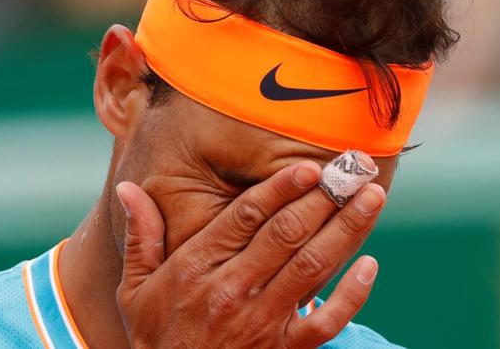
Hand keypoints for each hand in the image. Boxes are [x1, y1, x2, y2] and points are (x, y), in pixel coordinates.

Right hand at [115, 158, 385, 347]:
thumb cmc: (155, 334)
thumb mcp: (134, 287)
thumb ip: (140, 236)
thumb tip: (128, 190)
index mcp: (197, 268)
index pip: (245, 218)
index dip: (280, 189)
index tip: (309, 166)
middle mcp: (233, 290)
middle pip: (287, 234)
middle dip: (324, 198)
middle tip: (354, 169)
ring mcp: (262, 322)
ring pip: (313, 267)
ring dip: (346, 230)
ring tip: (372, 198)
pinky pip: (325, 321)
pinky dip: (351, 295)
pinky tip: (370, 266)